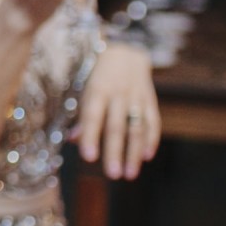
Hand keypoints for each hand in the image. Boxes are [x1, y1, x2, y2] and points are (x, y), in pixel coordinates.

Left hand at [77, 42, 159, 178]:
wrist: (126, 50)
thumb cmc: (97, 74)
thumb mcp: (83, 88)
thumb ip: (81, 115)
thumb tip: (73, 140)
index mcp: (97, 90)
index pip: (93, 117)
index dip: (91, 137)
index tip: (89, 159)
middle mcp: (118, 94)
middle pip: (116, 127)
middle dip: (114, 152)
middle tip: (113, 175)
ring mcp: (136, 97)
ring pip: (137, 128)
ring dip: (134, 153)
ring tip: (130, 174)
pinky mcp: (150, 100)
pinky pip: (153, 121)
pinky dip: (151, 140)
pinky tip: (146, 157)